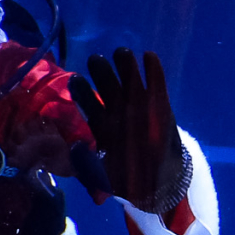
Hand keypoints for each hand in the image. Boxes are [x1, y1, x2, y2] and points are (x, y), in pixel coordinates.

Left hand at [70, 48, 181, 212]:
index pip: (88, 104)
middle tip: (95, 59)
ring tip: (122, 53)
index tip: (76, 80)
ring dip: (126, 65)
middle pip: (107, 86)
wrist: (159, 181)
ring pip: (129, 80)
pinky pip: (156, 85)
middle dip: (101, 71)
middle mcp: (117, 110)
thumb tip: (74, 149)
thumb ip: (87, 167)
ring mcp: (138, 104)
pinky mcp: (159, 104)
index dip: (82, 92)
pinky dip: (154, 71)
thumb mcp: (103, 179)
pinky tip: (149, 56)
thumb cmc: (127, 178)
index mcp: (101, 125)